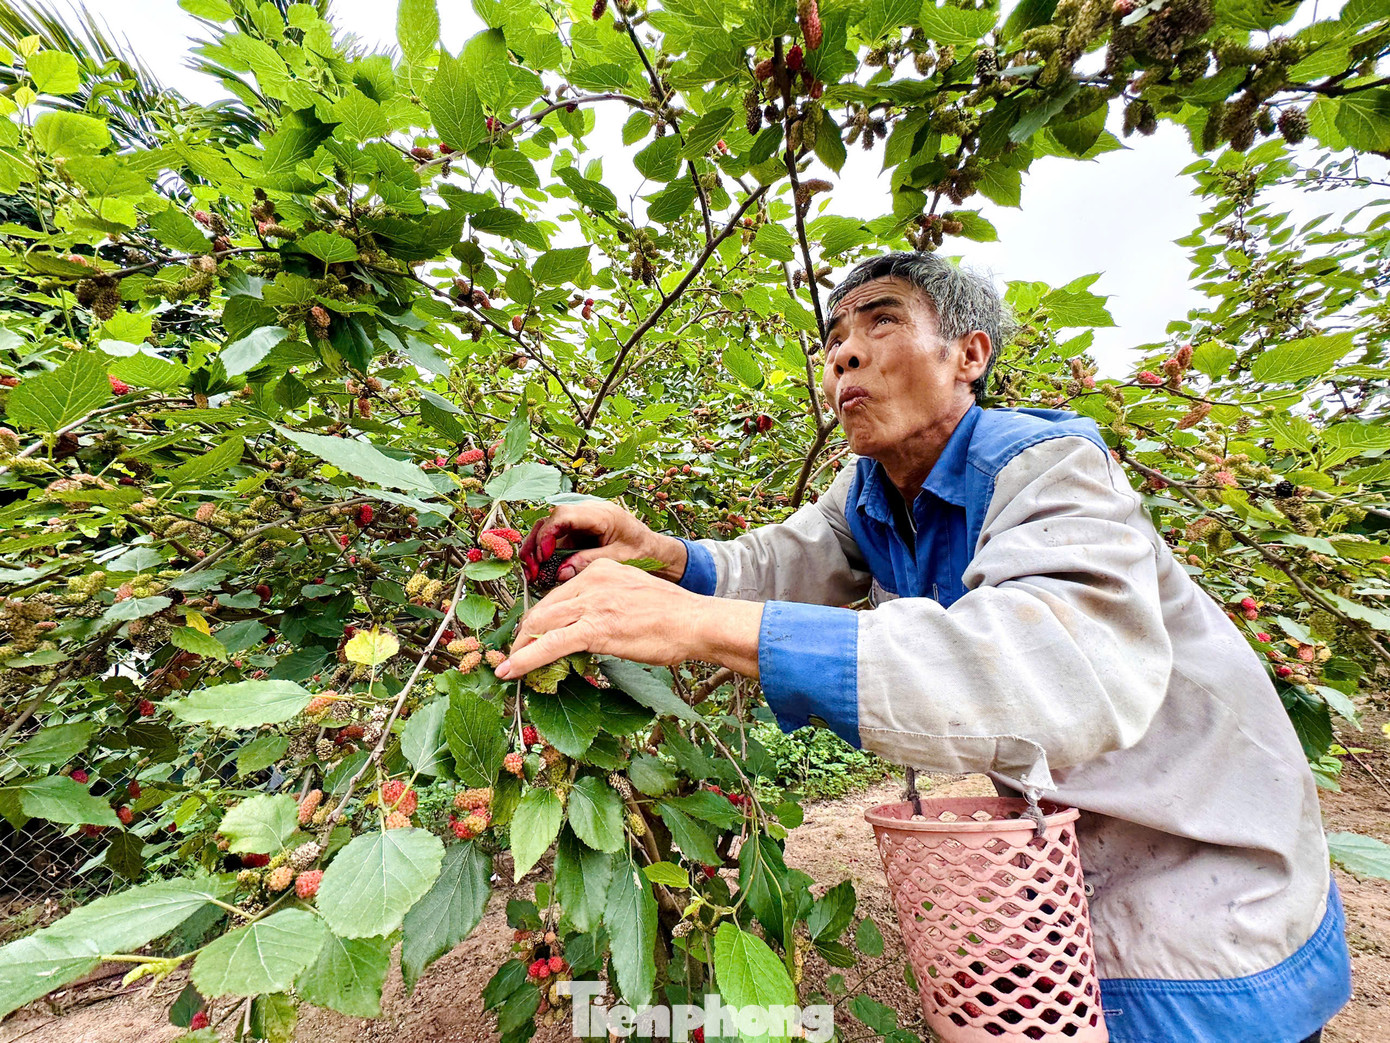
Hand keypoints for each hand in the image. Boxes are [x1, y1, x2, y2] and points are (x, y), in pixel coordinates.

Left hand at [495, 559, 763, 679]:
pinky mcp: (595, 628)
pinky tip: (511, 670)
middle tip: (514, 654)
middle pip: (543, 608)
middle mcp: (591, 581)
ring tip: (507, 666)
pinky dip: (526, 659)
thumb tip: (590, 625)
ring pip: (541, 624)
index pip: (557, 595)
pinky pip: (551, 644)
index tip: (531, 636)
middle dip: (524, 634)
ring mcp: (592, 603)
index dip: (540, 619)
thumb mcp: (634, 594)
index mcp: (600, 570)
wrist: (695, 622)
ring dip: (520, 648)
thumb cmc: (673, 615)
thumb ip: (608, 602)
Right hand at [518, 500, 686, 584]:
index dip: (548, 535)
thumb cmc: (643, 551)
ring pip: (548, 531)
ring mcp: (581, 523)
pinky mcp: (578, 533)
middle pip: (550, 521)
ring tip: (531, 573)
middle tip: (530, 568)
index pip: (563, 515)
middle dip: (535, 544)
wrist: (655, 550)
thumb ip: (589, 562)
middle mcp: (587, 513)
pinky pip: (556, 541)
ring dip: (536, 551)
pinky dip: (546, 555)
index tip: (543, 556)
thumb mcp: (619, 558)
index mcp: (601, 514)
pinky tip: (541, 571)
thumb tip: (560, 571)